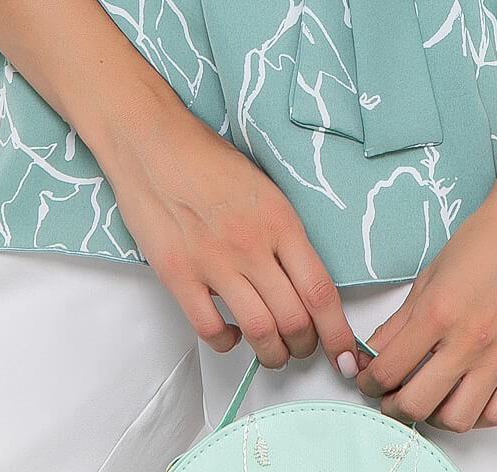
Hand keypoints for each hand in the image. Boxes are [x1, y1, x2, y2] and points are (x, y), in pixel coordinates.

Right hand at [101, 95, 361, 378]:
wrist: (151, 141)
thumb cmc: (207, 157)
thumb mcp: (264, 186)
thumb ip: (283, 232)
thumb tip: (302, 279)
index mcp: (279, 219)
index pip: (319, 290)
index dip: (338, 332)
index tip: (345, 354)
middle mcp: (251, 244)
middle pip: (294, 319)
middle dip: (305, 346)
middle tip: (304, 347)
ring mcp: (213, 261)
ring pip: (259, 331)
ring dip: (272, 353)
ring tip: (272, 351)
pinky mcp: (178, 274)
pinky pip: (210, 329)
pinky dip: (226, 343)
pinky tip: (231, 334)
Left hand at [355, 159, 496, 432]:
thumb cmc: (484, 240)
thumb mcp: (429, 275)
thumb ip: (400, 321)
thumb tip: (372, 354)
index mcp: (438, 312)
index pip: (389, 369)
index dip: (369, 382)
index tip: (368, 380)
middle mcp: (470, 340)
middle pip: (417, 403)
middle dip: (393, 407)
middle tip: (389, 398)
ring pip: (457, 419)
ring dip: (433, 417)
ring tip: (426, 400)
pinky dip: (475, 417)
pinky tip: (463, 400)